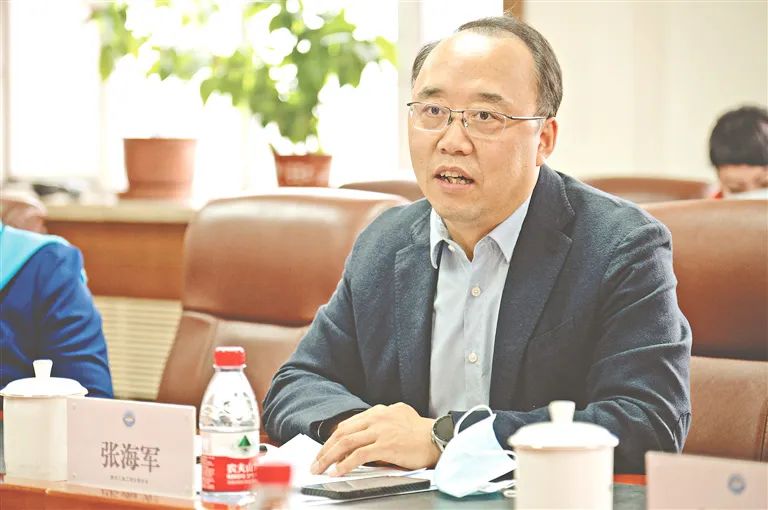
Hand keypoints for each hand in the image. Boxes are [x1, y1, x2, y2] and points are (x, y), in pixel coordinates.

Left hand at [310, 402, 439, 475]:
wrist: (438, 437)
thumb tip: (365, 439)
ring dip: (329, 457)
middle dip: (325, 449)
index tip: (325, 450)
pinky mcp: (386, 445)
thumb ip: (381, 424)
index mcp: (379, 411)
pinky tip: (337, 471)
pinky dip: (345, 464)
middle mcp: (377, 417)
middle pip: (342, 432)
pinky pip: (359, 454)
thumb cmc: (421, 432)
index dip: (333, 439)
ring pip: (346, 442)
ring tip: (320, 468)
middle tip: (315, 462)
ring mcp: (381, 430)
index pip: (349, 424)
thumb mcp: (398, 418)